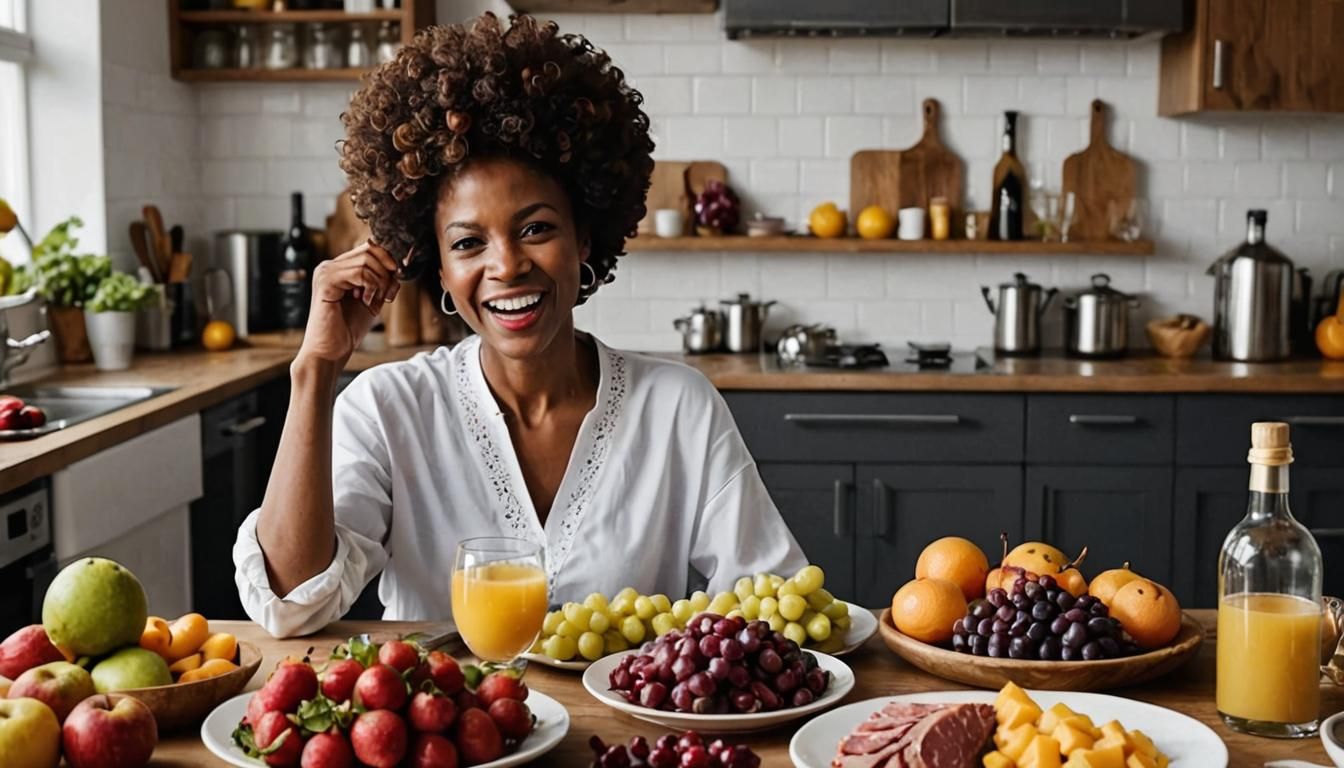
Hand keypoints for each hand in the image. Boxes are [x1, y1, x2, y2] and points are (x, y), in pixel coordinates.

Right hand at [295, 241, 403, 366]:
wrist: (330, 352)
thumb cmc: (347, 330)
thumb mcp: (372, 301)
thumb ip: (382, 283)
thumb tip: (396, 268)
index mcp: (338, 269)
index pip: (369, 248)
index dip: (388, 261)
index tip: (395, 282)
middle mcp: (329, 266)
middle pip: (370, 249)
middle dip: (387, 272)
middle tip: (387, 295)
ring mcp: (325, 272)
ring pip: (367, 259)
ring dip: (380, 282)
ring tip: (374, 301)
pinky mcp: (326, 282)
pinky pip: (360, 272)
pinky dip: (372, 287)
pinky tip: (366, 302)